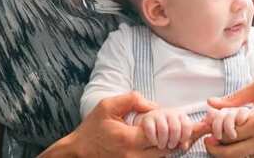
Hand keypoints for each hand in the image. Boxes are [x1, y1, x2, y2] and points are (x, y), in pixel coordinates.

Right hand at [39, 92, 165, 157]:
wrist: (80, 150)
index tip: (168, 118)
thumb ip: (132, 100)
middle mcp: (133, 155)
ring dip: (165, 145)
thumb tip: (154, 106)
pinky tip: (154, 142)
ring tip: (164, 133)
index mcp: (128, 139)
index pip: (160, 134)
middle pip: (165, 149)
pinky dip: (156, 152)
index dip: (168, 125)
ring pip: (161, 157)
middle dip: (171, 136)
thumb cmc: (93, 127)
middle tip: (173, 126)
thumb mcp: (107, 106)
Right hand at [131, 108, 195, 151]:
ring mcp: (158, 114)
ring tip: (162, 144)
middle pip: (175, 128)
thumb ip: (196, 130)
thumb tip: (209, 126)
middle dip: (173, 141)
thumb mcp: (183, 132)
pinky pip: (151, 130)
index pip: (187, 126)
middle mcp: (170, 112)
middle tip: (170, 145)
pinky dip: (154, 139)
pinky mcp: (147, 119)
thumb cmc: (168, 132)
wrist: (150, 127)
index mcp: (180, 115)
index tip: (181, 142)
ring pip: (163, 129)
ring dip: (163, 141)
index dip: (184, 137)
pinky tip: (155, 141)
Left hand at [203, 79, 253, 157]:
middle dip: (216, 149)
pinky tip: (244, 147)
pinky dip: (248, 156)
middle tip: (210, 142)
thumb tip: (209, 103)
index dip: (215, 132)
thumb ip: (233, 97)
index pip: (227, 134)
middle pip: (231, 153)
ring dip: (232, 154)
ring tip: (227, 144)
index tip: (210, 130)